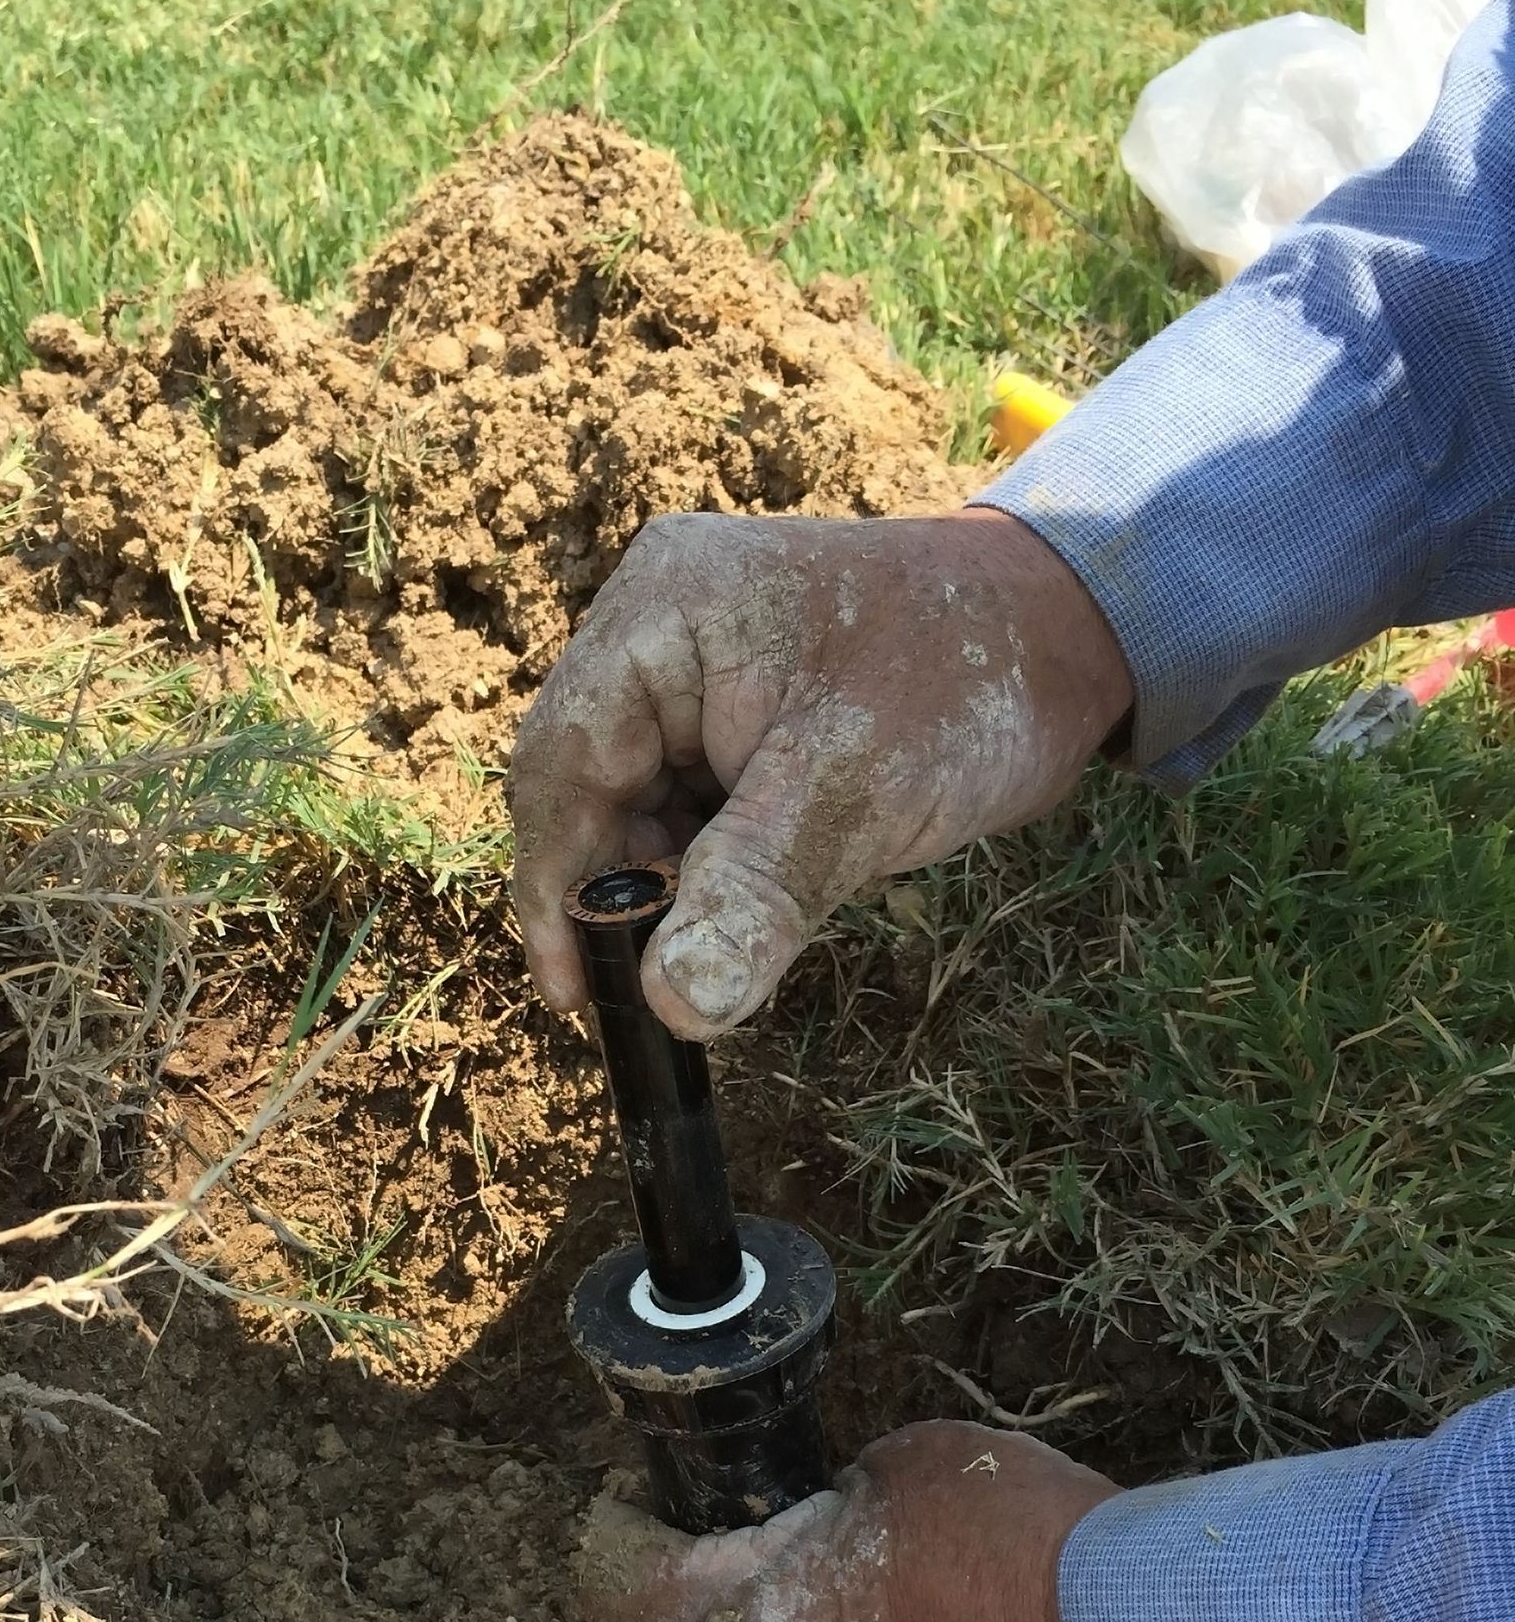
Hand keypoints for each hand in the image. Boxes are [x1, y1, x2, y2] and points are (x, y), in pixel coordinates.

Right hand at [509, 508, 1131, 1037]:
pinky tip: (745, 908)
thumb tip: (675, 1005)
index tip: (574, 996)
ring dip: (666, 885)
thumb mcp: (852, 792)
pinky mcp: (736, 709)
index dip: (553, 887)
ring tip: (718, 942)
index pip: (557, 763)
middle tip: (650, 986)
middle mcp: (656, 630)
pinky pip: (689, 802)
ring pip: (636, 804)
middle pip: (585, 785)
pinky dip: (707, 865)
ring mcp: (693, 668)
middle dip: (618, 889)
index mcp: (660, 615)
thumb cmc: (963, 681)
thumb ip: (754, 893)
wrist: (1068, 630)